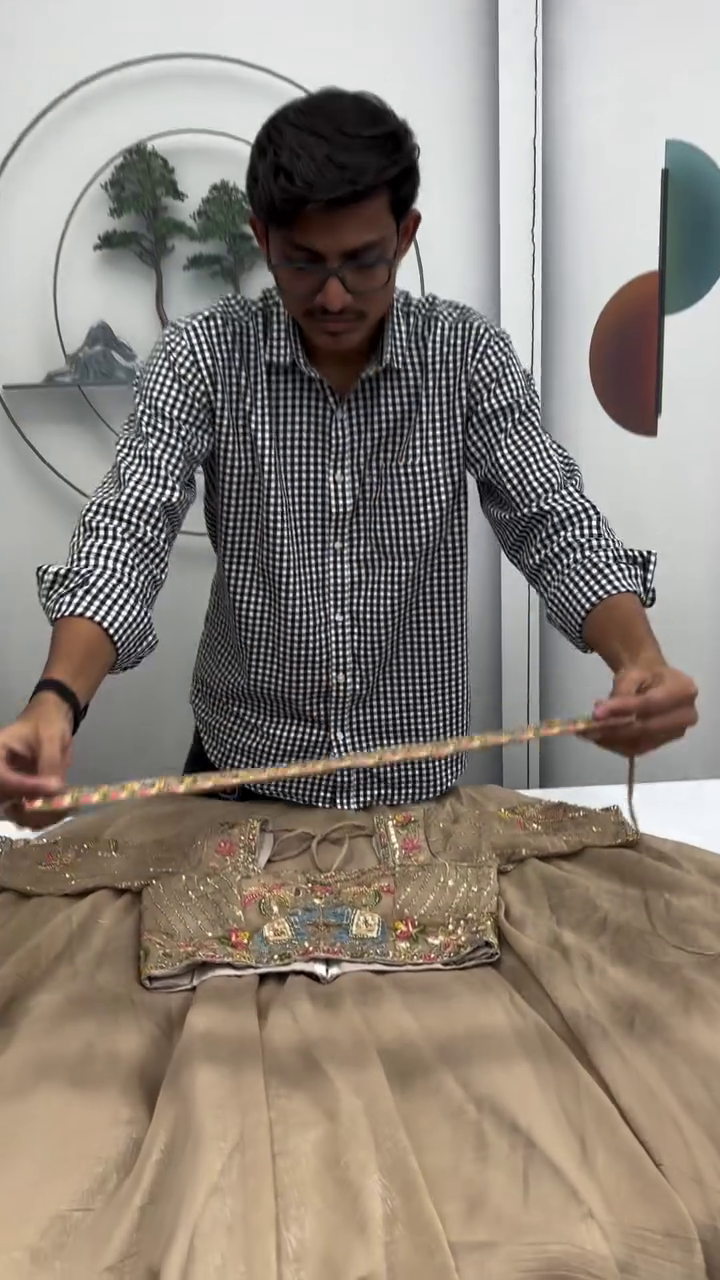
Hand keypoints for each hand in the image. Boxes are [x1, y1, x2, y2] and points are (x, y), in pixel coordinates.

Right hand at [0, 695, 73, 828]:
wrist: (50, 721)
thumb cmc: (47, 723)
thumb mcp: (50, 738)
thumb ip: (50, 764)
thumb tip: (56, 791)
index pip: (2, 777)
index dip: (24, 786)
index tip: (53, 788)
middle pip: (4, 801)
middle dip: (32, 810)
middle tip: (60, 808)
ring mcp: (7, 787)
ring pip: (16, 813)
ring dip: (40, 817)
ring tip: (66, 808)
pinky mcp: (20, 796)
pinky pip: (28, 813)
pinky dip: (45, 817)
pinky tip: (64, 809)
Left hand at [589, 664, 697, 756]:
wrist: (652, 682)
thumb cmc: (643, 675)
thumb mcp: (631, 675)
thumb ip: (620, 694)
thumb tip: (600, 714)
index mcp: (684, 690)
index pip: (650, 704)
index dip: (623, 709)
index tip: (596, 713)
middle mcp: (686, 715)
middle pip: (647, 728)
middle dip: (614, 729)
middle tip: (587, 727)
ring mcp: (676, 733)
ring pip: (640, 742)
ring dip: (611, 740)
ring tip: (588, 731)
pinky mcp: (663, 744)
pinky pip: (637, 749)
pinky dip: (615, 745)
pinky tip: (599, 737)